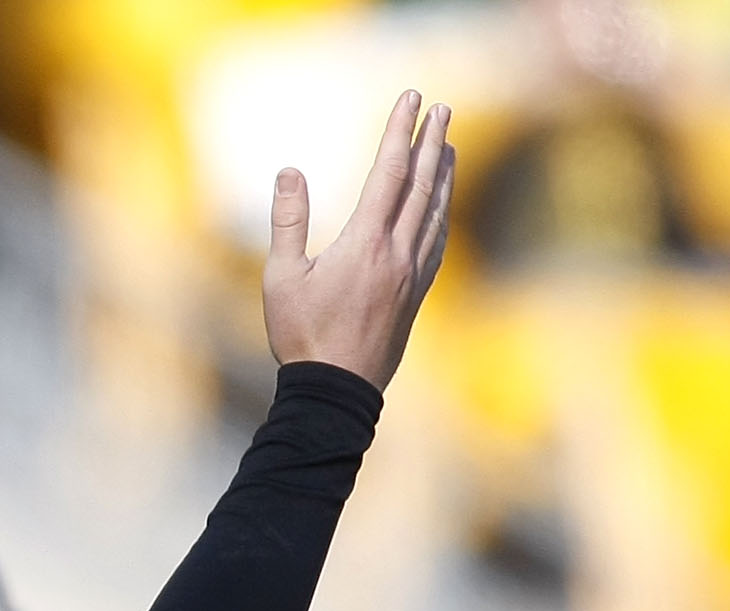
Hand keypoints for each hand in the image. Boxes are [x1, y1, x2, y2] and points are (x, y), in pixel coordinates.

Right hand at [263, 92, 454, 390]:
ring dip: (443, 174)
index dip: (401, 131)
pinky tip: (441, 206)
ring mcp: (412, 274)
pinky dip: (442, 213)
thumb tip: (289, 171)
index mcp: (365, 242)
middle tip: (442, 109)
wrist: (336, 392)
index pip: (389, 172)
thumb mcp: (281, 278)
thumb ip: (287, 222)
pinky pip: (437, 242)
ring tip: (448, 147)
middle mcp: (397, 252)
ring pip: (435, 211)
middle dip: (432, 142)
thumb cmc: (301, 337)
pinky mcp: (416, 294)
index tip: (412, 99)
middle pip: (422, 184)